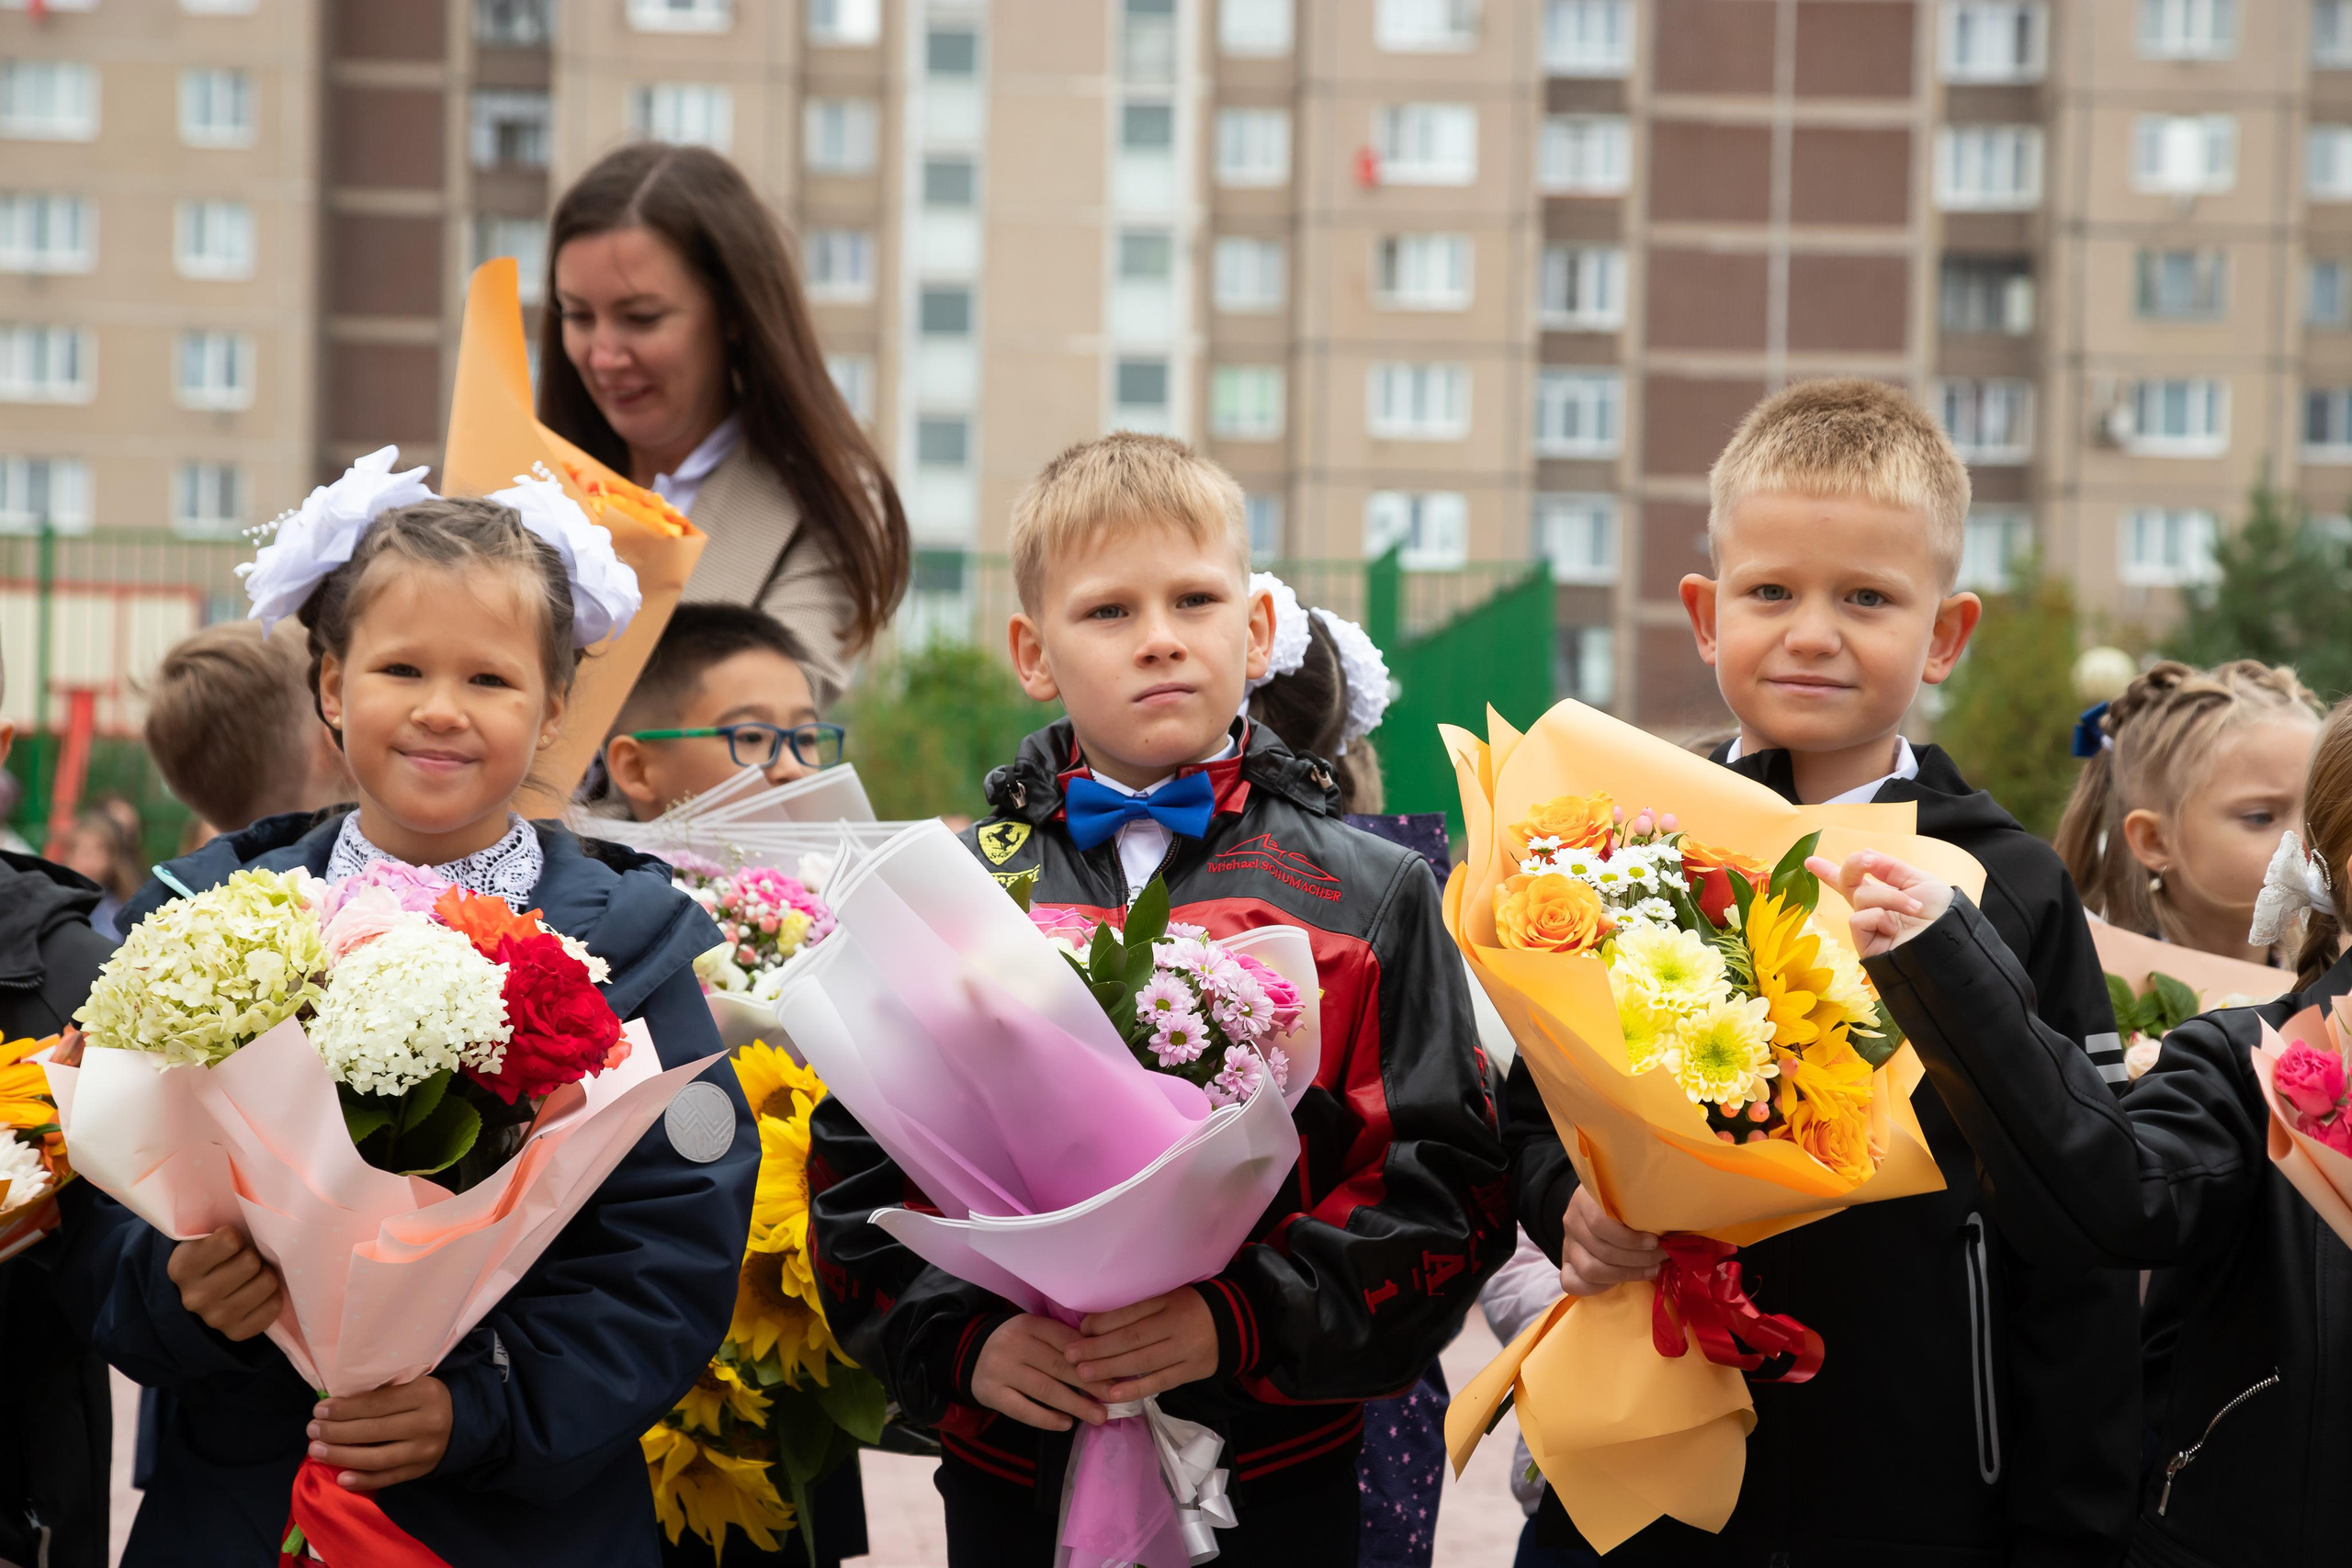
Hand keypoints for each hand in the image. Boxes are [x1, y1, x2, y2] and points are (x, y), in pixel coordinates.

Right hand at [167, 1227, 283, 1340]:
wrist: (201, 1293)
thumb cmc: (212, 1256)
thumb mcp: (205, 1237)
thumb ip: (222, 1229)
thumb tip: (259, 1219)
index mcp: (182, 1267)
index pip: (229, 1240)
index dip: (236, 1237)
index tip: (231, 1241)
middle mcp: (194, 1297)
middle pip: (250, 1262)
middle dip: (252, 1255)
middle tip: (246, 1258)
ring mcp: (215, 1319)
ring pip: (266, 1282)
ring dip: (265, 1274)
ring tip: (254, 1274)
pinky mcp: (236, 1333)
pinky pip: (273, 1307)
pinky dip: (272, 1296)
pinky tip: (259, 1293)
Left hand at [308, 1376, 452, 1491]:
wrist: (460, 1421)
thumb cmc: (424, 1398)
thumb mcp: (411, 1384)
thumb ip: (380, 1392)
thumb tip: (334, 1405)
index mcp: (424, 1393)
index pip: (377, 1403)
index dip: (345, 1409)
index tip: (319, 1410)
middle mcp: (427, 1423)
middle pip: (373, 1431)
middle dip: (337, 1432)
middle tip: (312, 1430)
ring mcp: (425, 1450)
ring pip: (377, 1458)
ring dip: (342, 1456)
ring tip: (316, 1451)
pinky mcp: (421, 1470)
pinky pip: (388, 1478)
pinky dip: (363, 1480)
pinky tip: (341, 1478)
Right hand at [972, 1315, 1110, 1432]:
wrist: (970, 1354)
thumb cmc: (1016, 1344)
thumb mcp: (1035, 1332)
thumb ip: (1062, 1340)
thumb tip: (1105, 1360)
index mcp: (1029, 1324)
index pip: (1066, 1340)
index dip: (1093, 1356)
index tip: (1117, 1372)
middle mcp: (1014, 1344)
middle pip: (1058, 1366)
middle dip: (1090, 1383)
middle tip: (1114, 1396)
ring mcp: (1001, 1370)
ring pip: (1044, 1389)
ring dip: (1075, 1404)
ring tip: (1099, 1416)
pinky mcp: (992, 1393)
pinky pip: (1023, 1409)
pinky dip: (1047, 1418)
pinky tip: (1066, 1424)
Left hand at [1070, 1288, 1219, 1403]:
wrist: (1237, 1324)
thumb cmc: (1192, 1307)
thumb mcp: (1169, 1296)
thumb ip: (1138, 1308)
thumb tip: (1095, 1322)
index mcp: (1169, 1301)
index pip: (1131, 1312)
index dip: (1103, 1323)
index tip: (1081, 1329)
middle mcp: (1176, 1325)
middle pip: (1131, 1339)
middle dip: (1098, 1349)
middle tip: (1070, 1356)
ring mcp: (1184, 1350)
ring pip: (1142, 1362)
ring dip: (1109, 1370)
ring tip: (1082, 1375)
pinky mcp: (1191, 1371)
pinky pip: (1159, 1382)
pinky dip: (1134, 1389)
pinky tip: (1111, 1394)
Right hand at [1558, 1184, 1660, 1296]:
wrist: (1597, 1206)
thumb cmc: (1624, 1201)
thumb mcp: (1630, 1196)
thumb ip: (1644, 1208)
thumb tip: (1675, 1230)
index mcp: (1585, 1199)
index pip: (1600, 1224)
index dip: (1630, 1239)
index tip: (1655, 1242)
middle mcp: (1572, 1221)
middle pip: (1601, 1250)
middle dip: (1637, 1259)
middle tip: (1660, 1258)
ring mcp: (1568, 1243)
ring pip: (1590, 1270)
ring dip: (1625, 1274)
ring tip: (1650, 1270)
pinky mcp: (1566, 1263)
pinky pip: (1572, 1283)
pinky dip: (1598, 1287)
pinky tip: (1621, 1281)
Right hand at [1807, 851, 1953, 956]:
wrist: (1951, 940)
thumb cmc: (1942, 914)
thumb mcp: (1919, 881)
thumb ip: (1890, 868)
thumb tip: (1866, 852)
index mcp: (1885, 896)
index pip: (1854, 882)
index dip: (1830, 872)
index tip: (1810, 862)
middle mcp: (1873, 910)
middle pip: (1846, 884)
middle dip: (1853, 867)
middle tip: (1867, 862)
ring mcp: (1869, 927)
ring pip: (1861, 898)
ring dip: (1889, 897)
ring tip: (1912, 908)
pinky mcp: (1865, 944)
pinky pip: (1858, 919)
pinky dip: (1879, 916)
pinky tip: (1894, 927)